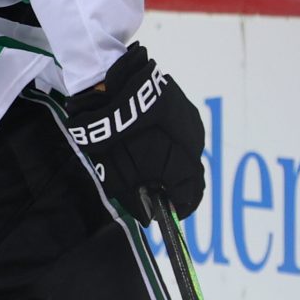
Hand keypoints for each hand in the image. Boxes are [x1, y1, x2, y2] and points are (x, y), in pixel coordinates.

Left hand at [65, 43, 205, 225]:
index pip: (192, 191)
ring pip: (188, 149)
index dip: (183, 206)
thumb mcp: (115, 170)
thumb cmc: (108, 131)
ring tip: (152, 161)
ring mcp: (189, 119)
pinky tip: (152, 138)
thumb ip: (134, 196)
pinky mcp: (182, 104)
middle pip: (192, 170)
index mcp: (180, 159)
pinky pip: (183, 130)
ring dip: (175, 159)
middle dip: (178, 183)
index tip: (173, 212)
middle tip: (160, 189)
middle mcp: (192, 140)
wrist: (107, 82)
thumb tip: (147, 216)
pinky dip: (171, 140)